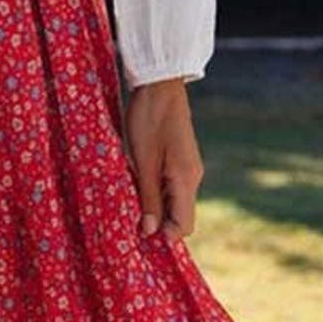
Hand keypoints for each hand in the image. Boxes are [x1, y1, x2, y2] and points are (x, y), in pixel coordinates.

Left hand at [124, 76, 204, 240]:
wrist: (159, 84)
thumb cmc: (148, 119)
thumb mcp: (143, 161)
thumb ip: (149, 197)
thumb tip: (150, 232)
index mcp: (186, 180)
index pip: (184, 226)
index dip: (164, 237)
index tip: (140, 237)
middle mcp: (192, 178)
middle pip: (180, 216)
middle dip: (158, 225)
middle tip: (130, 223)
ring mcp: (188, 169)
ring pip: (174, 202)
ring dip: (155, 208)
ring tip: (130, 205)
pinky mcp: (180, 160)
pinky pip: (171, 187)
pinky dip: (156, 193)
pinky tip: (137, 187)